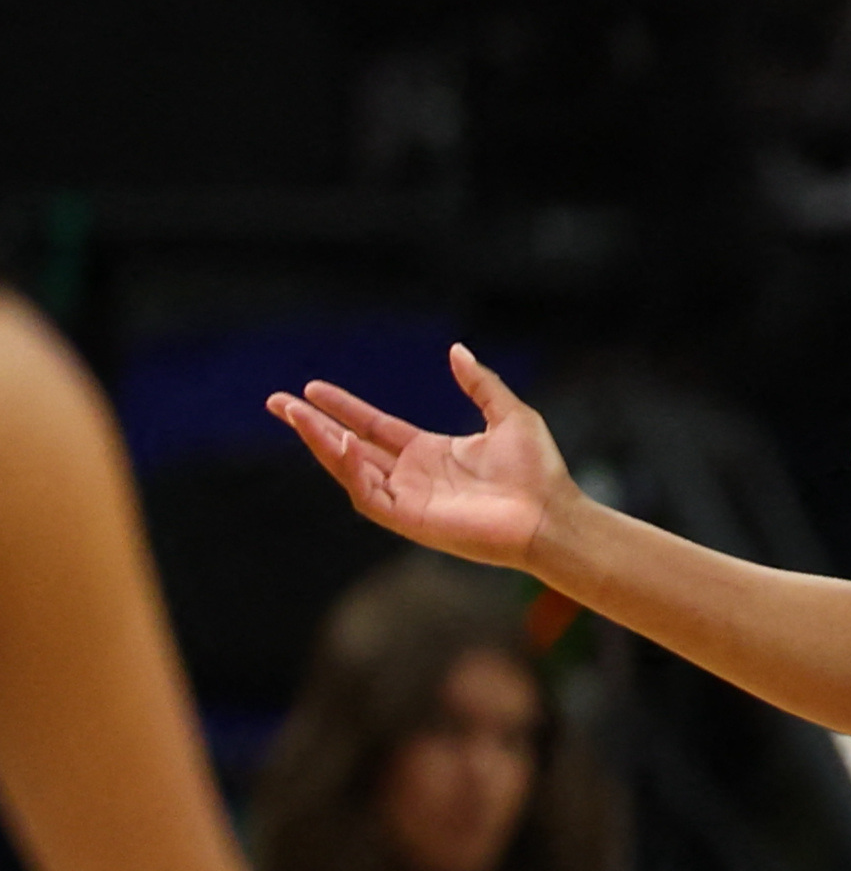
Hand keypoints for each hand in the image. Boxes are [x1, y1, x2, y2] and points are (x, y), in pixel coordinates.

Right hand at [271, 348, 586, 571]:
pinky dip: (351, 469)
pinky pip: (369, 494)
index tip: (312, 388)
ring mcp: (408, 499)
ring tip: (296, 415)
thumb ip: (480, 384)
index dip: (343, 408)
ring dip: (322, 443)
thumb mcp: (508, 415)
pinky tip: (340, 442)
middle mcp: (412, 476)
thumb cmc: (539, 473)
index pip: (373, 427)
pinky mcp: (410, 520)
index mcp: (430, 453)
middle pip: (349, 447)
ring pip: (350, 469)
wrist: (552, 515)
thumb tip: (457, 350)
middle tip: (277, 402)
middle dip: (312, 426)